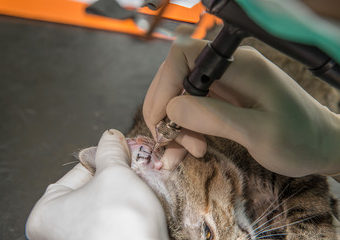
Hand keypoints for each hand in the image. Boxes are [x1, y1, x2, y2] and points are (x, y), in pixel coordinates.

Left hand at [26, 129, 167, 239]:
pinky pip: (114, 220)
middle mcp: (59, 231)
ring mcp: (81, 239)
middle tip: (133, 166)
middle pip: (91, 188)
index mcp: (46, 213)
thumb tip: (110, 138)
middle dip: (116, 175)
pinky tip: (140, 204)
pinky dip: (127, 209)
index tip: (119, 150)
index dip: (103, 157)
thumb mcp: (115, 174)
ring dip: (123, 191)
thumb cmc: (120, 223)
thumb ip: (110, 152)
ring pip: (105, 204)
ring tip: (139, 183)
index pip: (77, 171)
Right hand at [143, 39, 339, 176]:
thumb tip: (172, 108)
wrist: (319, 145)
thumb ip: (215, 118)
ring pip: (179, 94)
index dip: (165, 84)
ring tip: (185, 150)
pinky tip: (189, 146)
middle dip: (166, 110)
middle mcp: (226, 69)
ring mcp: (223, 83)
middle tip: (173, 142)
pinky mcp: (222, 99)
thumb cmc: (299, 139)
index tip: (162, 118)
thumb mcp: (259, 133)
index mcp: (238, 66)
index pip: (183, 56)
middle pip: (175, 76)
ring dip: (173, 123)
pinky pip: (191, 107)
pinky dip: (183, 128)